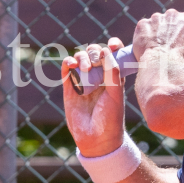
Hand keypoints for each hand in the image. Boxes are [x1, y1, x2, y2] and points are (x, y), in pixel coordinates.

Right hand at [61, 38, 125, 156]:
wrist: (97, 139)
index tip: (114, 43)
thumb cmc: (111, 118)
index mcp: (114, 76)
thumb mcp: (116, 94)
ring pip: (81, 59)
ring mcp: (84, 81)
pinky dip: (68, 62)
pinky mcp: (70, 88)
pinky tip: (71, 64)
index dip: (113, 46)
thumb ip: (113, 73)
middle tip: (97, 60)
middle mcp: (99, 77)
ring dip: (83, 57)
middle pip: (95, 53)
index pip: (113, 55)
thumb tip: (107, 50)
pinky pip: (67, 70)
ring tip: (87, 68)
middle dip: (95, 51)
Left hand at [132, 7, 183, 60]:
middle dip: (170, 26)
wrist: (161, 66)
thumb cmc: (180, 62)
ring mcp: (156, 18)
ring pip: (156, 21)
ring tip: (156, 45)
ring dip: (156, 30)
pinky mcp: (143, 24)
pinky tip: (146, 46)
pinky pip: (143, 27)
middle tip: (168, 41)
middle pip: (172, 16)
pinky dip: (144, 34)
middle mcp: (173, 14)